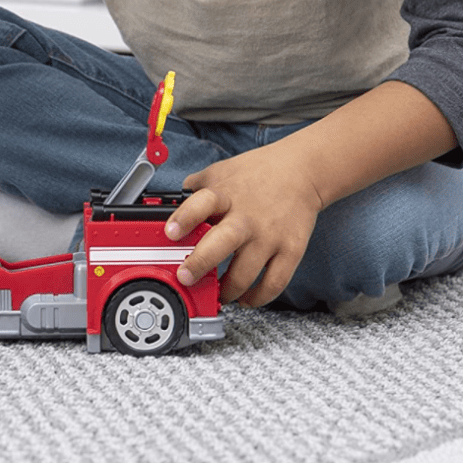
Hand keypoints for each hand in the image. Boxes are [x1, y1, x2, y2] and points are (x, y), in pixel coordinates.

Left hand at [165, 144, 323, 306]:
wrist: (301, 171)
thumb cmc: (256, 174)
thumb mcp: (219, 172)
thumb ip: (195, 188)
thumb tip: (169, 202)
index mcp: (225, 195)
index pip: (201, 204)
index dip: (184, 218)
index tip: (170, 232)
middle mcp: (247, 217)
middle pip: (221, 243)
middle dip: (200, 263)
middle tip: (185, 277)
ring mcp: (270, 236)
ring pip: (245, 273)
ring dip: (227, 290)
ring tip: (216, 294)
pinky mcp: (291, 250)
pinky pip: (274, 283)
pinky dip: (257, 297)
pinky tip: (244, 298)